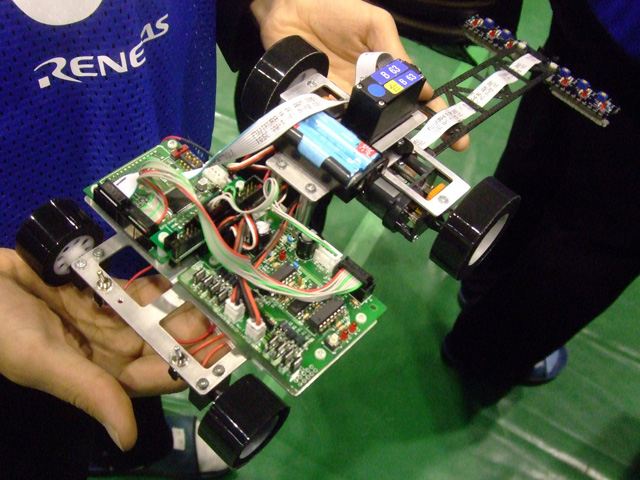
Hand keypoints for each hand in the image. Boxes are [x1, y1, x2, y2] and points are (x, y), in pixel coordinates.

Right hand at [0, 248, 226, 450]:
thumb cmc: (0, 326)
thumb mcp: (41, 360)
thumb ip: (88, 391)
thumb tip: (126, 438)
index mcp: (95, 374)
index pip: (152, 376)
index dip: (186, 367)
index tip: (220, 355)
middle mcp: (105, 348)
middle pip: (159, 343)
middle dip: (189, 332)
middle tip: (222, 315)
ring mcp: (102, 318)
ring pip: (150, 315)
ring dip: (177, 307)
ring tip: (208, 294)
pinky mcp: (95, 290)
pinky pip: (131, 290)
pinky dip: (154, 286)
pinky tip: (178, 278)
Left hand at [250, 0, 468, 149]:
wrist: (289, 9)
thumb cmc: (335, 10)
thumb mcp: (374, 24)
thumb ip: (394, 52)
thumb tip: (422, 86)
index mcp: (388, 71)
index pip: (418, 98)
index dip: (436, 118)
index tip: (454, 138)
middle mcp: (370, 91)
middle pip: (395, 121)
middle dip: (411, 139)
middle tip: (424, 155)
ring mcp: (346, 100)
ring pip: (367, 127)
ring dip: (379, 141)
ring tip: (393, 154)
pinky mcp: (321, 103)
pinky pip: (336, 122)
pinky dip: (345, 132)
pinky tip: (357, 143)